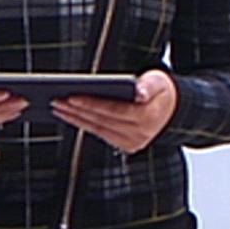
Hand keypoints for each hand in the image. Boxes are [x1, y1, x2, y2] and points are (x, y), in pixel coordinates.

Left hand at [52, 69, 177, 154]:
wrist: (173, 109)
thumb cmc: (161, 90)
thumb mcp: (159, 82)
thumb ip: (149, 86)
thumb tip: (139, 92)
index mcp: (148, 117)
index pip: (114, 110)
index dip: (92, 104)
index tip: (72, 97)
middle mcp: (140, 134)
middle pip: (102, 121)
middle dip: (77, 111)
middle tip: (56, 100)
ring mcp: (133, 143)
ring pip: (98, 130)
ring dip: (76, 119)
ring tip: (58, 108)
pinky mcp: (127, 146)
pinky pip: (101, 134)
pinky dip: (85, 125)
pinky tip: (71, 116)